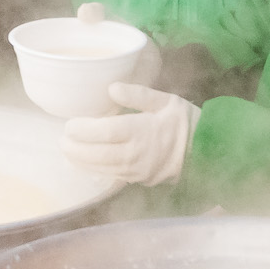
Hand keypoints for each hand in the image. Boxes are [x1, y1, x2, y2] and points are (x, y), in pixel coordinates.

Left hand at [60, 84, 198, 186]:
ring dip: (81, 161)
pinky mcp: (140, 180)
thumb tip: (112, 88)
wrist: (207, 152)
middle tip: (61, 140)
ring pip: (101, 168)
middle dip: (75, 148)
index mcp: (142, 131)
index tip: (69, 125)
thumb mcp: (167, 100)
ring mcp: (137, 170)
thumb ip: (138, 94)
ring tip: (67, 151)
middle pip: (97, 154)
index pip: (104, 132)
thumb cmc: (187, 122)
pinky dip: (95, 170)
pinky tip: (86, 163)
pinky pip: (112, 176)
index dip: (83, 130)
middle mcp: (136, 153)